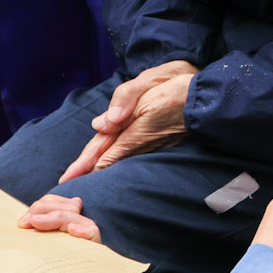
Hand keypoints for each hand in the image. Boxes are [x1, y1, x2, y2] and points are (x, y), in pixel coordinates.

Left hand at [19, 192, 100, 240]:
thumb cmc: (56, 263)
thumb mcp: (43, 242)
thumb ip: (37, 229)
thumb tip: (23, 223)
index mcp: (64, 216)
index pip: (51, 201)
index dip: (37, 207)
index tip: (22, 223)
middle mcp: (77, 221)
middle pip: (59, 206)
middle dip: (40, 211)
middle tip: (26, 224)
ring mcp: (86, 230)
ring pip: (70, 215)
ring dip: (53, 218)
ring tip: (37, 223)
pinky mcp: (95, 243)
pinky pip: (91, 231)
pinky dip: (81, 230)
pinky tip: (72, 230)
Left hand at [64, 61, 197, 177]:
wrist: (205, 99)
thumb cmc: (174, 89)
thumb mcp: (146, 86)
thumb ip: (123, 102)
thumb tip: (101, 123)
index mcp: (133, 130)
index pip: (103, 152)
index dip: (85, 165)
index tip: (68, 178)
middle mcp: (140, 143)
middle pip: (108, 159)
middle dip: (88, 171)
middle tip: (67, 185)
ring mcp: (150, 146)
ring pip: (120, 160)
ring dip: (102, 169)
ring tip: (85, 179)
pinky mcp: (159, 144)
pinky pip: (133, 156)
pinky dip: (118, 162)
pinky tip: (113, 166)